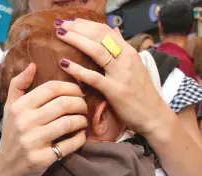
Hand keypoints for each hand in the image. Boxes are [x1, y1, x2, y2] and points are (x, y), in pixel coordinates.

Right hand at [0, 63, 87, 175]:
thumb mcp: (10, 109)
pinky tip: (81, 135)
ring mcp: (33, 141)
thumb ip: (18, 85)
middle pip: (63, 104)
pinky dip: (80, 138)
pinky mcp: (42, 159)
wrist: (5, 168)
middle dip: (80, 103)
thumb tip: (32, 64)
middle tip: (85, 106)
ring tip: (83, 120)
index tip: (79, 92)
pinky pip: (69, 145)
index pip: (51, 89)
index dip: (71, 87)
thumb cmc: (11, 135)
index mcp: (20, 107)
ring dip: (82, 120)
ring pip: (69, 123)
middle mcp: (25, 122)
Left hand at [55, 19, 170, 135]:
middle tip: (60, 24)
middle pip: (99, 36)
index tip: (70, 21)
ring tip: (60, 34)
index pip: (106, 30)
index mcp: (129, 52)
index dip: (87, 24)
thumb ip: (122, 49)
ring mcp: (121, 74)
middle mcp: (126, 59)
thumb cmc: (142, 94)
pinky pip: (94, 77)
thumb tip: (115, 30)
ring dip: (76, 40)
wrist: (154, 116)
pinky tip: (65, 64)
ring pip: (96, 51)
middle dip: (78, 27)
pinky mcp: (115, 91)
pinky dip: (78, 69)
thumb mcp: (135, 67)